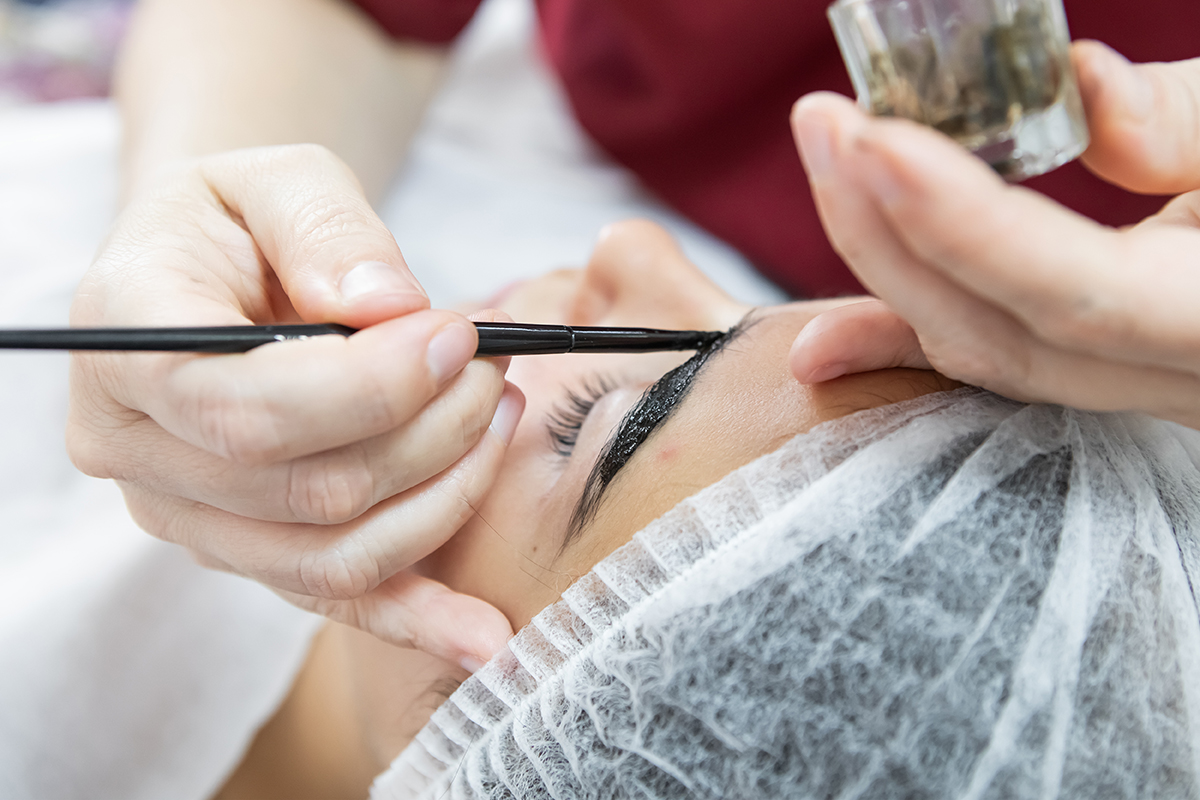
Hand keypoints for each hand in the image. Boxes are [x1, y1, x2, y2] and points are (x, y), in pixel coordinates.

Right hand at [68, 145, 521, 668]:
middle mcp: (137, 451)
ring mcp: (189, 517)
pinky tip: (486, 635)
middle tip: (491, 366)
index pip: (246, 404)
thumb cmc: (241, 219)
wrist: (213, 274)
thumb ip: (329, 230)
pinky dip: (417, 620)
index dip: (371, 385)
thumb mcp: (278, 178)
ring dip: (445, 495)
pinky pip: (334, 601)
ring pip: (333, 554)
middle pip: (307, 487)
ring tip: (500, 418)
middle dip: (431, 430)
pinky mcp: (246, 551)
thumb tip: (392, 311)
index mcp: (126, 348)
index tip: (458, 336)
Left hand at [788, 42, 1199, 428]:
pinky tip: (824, 346)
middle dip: (889, 229)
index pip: (1075, 291)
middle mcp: (1184, 384)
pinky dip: (909, 341)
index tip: (868, 137)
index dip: (962, 221)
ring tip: (826, 168)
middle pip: (1001, 330)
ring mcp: (1145, 394)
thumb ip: (1199, 122)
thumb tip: (1081, 86)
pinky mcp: (1113, 374)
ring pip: (987, 355)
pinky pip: (998, 365)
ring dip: (886, 268)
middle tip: (821, 123)